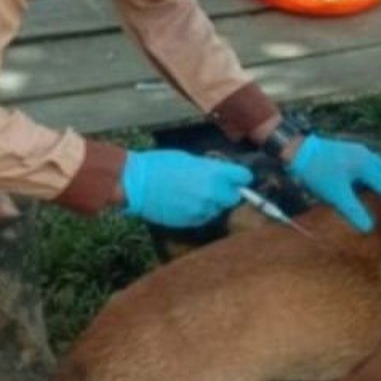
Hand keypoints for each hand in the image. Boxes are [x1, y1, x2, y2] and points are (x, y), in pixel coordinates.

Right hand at [121, 149, 252, 227]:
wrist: (137, 183)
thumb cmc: (159, 165)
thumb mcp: (189, 159)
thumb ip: (209, 168)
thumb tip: (220, 173)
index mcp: (215, 174)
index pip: (244, 177)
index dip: (240, 177)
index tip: (236, 177)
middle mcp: (213, 193)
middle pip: (233, 198)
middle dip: (226, 192)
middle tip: (212, 186)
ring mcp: (202, 210)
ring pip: (217, 209)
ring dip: (210, 203)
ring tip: (191, 193)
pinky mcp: (191, 221)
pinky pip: (202, 217)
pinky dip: (198, 211)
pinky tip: (183, 202)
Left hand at [288, 134, 380, 231]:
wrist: (297, 150)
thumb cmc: (317, 172)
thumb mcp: (336, 195)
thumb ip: (354, 211)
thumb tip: (369, 228)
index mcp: (366, 165)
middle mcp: (366, 154)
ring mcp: (357, 150)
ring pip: (378, 165)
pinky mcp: (348, 150)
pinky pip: (369, 163)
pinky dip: (373, 174)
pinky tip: (366, 184)